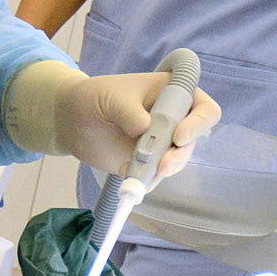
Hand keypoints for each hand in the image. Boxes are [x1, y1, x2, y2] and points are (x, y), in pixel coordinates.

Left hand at [8, 63, 221, 174]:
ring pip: (176, 161)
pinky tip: (129, 178)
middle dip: (178, 156)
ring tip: (138, 175)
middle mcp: (175, 120)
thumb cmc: (94, 97)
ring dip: (162, 171)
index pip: (204, 110)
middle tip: (161, 166)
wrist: (72, 120)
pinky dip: (146, 181)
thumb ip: (128, 111)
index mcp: (174, 94)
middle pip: (193, 141)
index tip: (178, 136)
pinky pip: (156, 176)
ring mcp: (163, 143)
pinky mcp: (149, 163)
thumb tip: (144, 129)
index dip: (198, 124)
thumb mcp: (110, 97)